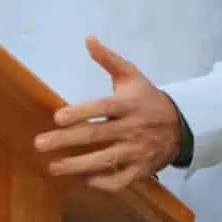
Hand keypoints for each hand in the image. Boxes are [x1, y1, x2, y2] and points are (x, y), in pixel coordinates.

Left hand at [34, 36, 181, 192]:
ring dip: (77, 166)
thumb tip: (88, 39)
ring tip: (52, 167)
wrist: (181, 125)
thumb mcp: (131, 75)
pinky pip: (120, 181)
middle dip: (66, 141)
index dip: (80, 113)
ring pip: (105, 161)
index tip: (57, 117)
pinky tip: (82, 180)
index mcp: (128, 104)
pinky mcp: (141, 170)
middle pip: (96, 136)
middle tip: (40, 143)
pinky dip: (102, 183)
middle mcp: (131, 129)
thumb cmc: (148, 98)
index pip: (102, 108)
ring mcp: (136, 152)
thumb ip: (108, 59)